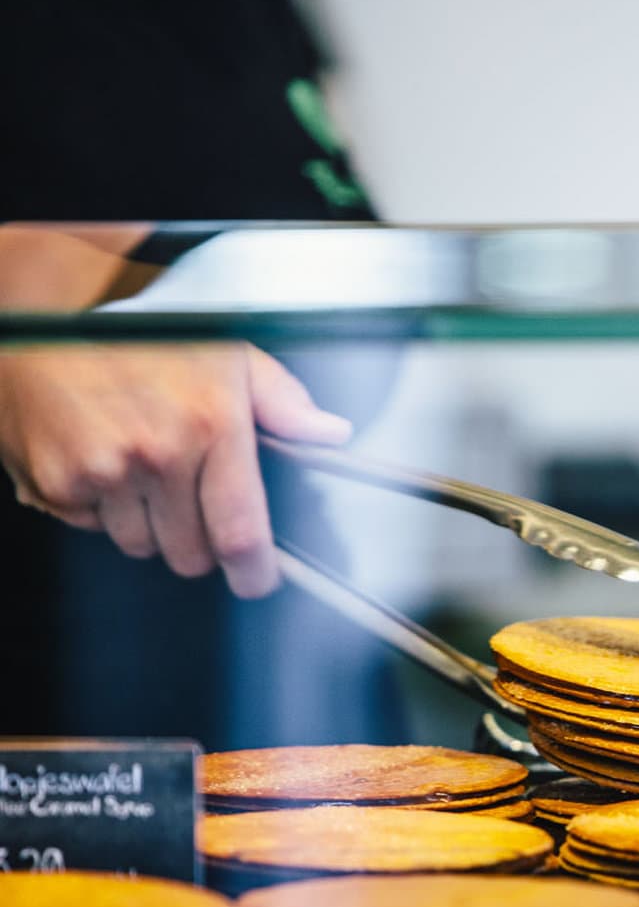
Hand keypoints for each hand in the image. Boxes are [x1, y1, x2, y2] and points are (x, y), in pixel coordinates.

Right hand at [0, 343, 350, 597]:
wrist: (42, 326)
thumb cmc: (138, 340)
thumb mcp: (224, 352)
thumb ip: (281, 400)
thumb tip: (330, 434)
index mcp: (210, 423)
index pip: (240, 532)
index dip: (253, 572)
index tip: (257, 580)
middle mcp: (158, 452)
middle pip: (191, 554)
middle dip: (196, 539)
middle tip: (185, 494)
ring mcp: (105, 471)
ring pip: (141, 545)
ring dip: (144, 522)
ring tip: (136, 465)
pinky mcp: (59, 482)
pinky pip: (92, 527)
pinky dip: (98, 507)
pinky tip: (99, 460)